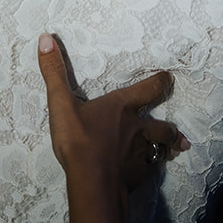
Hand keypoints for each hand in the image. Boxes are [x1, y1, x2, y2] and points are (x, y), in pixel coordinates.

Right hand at [38, 34, 187, 193]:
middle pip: (162, 125)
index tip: (168, 77)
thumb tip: (46, 39)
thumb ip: (54, 73)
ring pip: (162, 147)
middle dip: (169, 126)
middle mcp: (137, 128)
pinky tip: (148, 170)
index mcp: (121, 107)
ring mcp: (140, 153)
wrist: (93, 183)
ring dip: (169, 146)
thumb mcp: (61, 104)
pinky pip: (151, 169)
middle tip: (175, 128)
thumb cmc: (79, 142)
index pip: (149, 88)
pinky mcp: (139, 175)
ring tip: (176, 148)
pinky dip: (152, 168)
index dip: (160, 81)